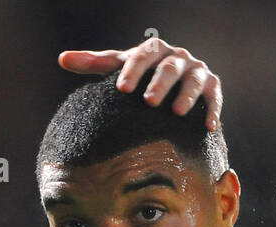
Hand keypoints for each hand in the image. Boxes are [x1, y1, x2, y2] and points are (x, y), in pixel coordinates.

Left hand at [59, 37, 220, 130]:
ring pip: (194, 79)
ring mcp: (196, 71)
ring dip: (187, 95)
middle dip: (160, 83)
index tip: (122, 88)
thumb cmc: (140, 78)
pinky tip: (208, 126)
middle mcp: (177, 57)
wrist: (172, 86)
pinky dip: (212, 110)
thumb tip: (62, 58)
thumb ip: (93, 64)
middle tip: (149, 102)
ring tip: (177, 112)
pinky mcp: (211, 86)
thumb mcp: (118, 69)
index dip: (133, 70)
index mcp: (153, 51)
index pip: (143, 56)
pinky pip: (214, 96)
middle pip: (170, 67)